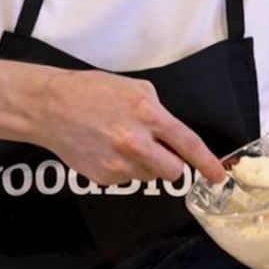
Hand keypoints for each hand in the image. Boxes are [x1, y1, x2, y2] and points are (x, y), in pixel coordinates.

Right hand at [35, 69, 224, 184]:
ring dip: (144, 165)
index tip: (219, 175)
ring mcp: (118, 164)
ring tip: (121, 144)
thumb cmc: (91, 92)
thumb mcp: (134, 88)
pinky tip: (106, 151)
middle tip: (158, 152)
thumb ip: (158, 111)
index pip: (187, 144)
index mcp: (147, 114)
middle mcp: (135, 142)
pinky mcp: (103, 177)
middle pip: (172, 171)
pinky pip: (126, 179)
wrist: (50, 107)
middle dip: (171, 165)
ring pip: (148, 176)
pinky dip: (123, 168)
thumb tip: (172, 135)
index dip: (207, 163)